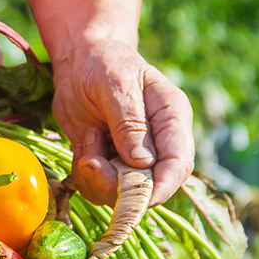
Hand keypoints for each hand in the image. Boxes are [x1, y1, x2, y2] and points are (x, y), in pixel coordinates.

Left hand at [51, 38, 194, 206]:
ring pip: (120, 192)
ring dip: (96, 177)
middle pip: (149, 186)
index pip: (179, 164)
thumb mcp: (116, 84)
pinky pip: (97, 187)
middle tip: (90, 159)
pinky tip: (82, 143)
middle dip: (117, 185)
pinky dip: (84, 174)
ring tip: (88, 139)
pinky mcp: (107, 162)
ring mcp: (131, 156)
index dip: (161, 188)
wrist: (79, 60)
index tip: (136, 197)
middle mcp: (156, 143)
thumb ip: (129, 122)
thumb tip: (142, 162)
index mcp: (172, 119)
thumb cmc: (103, 62)